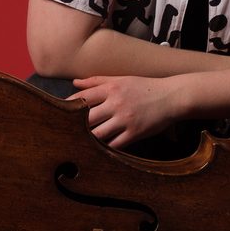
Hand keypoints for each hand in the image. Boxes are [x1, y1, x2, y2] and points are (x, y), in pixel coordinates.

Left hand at [68, 75, 183, 148]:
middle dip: (73, 126)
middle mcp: (116, 103)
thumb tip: (74, 83)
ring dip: (87, 139)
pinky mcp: (134, 133)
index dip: (67, 107)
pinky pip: (114, 144)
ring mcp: (125, 119)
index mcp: (111, 88)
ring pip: (98, 133)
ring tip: (76, 144)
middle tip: (61, 133)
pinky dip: (104, 148)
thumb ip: (96, 81)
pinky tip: (97, 151)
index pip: (82, 98)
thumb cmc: (145, 87)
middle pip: (86, 118)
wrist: (172, 97)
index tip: (57, 114)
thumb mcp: (121, 79)